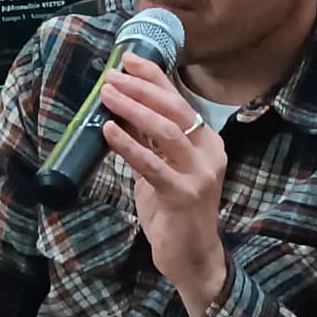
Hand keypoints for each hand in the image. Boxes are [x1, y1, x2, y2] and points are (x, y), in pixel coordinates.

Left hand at [99, 53, 227, 316]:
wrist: (193, 258)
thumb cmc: (174, 211)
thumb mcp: (160, 168)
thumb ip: (147, 140)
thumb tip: (121, 106)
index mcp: (206, 142)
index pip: (179, 99)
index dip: (154, 76)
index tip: (129, 58)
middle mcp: (209, 152)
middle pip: (175, 108)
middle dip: (141, 87)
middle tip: (111, 75)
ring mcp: (199, 174)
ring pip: (167, 130)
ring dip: (134, 109)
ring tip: (107, 95)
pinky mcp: (184, 195)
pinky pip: (153, 165)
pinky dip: (129, 145)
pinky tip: (109, 131)